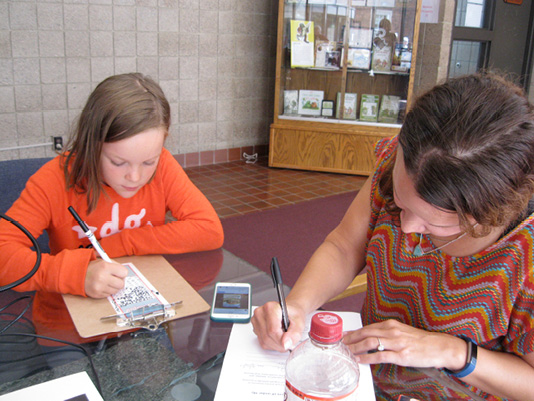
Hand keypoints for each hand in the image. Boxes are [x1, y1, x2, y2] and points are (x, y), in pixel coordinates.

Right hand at [85, 259, 127, 297]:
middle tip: (114, 279)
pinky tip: (102, 286)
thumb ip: (115, 266)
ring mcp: (99, 287)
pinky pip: (109, 295)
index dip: (122, 273)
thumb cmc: (93, 268)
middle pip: (121, 284)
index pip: (124, 273)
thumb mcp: (104, 261)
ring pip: (116, 290)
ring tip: (107, 282)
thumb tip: (125, 274)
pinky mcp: (97, 294)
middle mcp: (102, 277)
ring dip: (113, 287)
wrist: (77, 275)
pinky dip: (107, 291)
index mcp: (105, 267)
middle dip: (119, 281)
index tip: (119, 273)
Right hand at [251, 301, 306, 352]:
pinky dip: (272, 345)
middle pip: (268, 337)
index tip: (289, 343)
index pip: (273, 330)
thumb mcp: (299, 323)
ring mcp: (256, 320)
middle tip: (289, 341)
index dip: (282, 340)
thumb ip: (294, 334)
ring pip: (264, 342)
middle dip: (280, 344)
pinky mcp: (255, 328)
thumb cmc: (293, 315)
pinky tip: (278, 338)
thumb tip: (286, 344)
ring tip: (284, 339)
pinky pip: (262, 343)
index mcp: (271, 307)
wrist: (289, 312)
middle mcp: (260, 312)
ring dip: (276, 345)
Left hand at [342, 319, 466, 370]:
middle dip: (351, 338)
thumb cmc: (421, 341)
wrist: (439, 347)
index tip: (344, 335)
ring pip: (370, 342)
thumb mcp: (402, 332)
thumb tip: (372, 338)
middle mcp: (392, 331)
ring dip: (356, 347)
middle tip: (341, 343)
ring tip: (347, 351)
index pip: (368, 327)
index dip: (354, 332)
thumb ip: (388, 333)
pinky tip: (360, 359)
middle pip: (366, 333)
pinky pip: (380, 355)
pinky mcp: (401, 355)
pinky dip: (367, 357)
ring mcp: (396, 343)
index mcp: (391, 325)